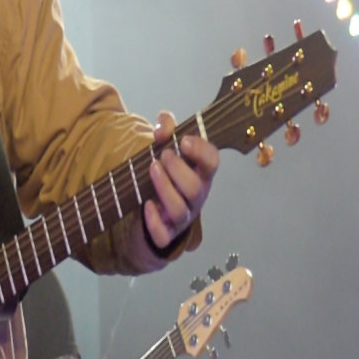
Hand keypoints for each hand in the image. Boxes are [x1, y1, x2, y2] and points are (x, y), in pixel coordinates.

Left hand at [135, 110, 217, 267]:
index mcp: (201, 174)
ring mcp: (181, 217)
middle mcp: (195, 196)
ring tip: (152, 169)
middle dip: (179, 170)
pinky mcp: (166, 233)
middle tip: (164, 155)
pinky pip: (163, 235)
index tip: (183, 140)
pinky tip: (146, 205)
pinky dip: (154, 221)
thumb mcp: (166, 148)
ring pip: (180, 210)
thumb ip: (166, 130)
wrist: (153, 209)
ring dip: (165, 188)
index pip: (212, 163)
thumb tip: (163, 123)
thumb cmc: (165, 174)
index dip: (201, 151)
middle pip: (195, 188)